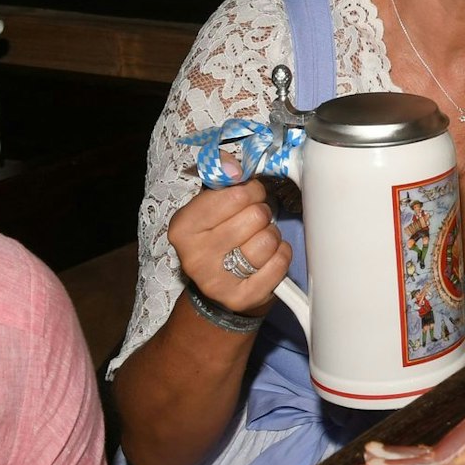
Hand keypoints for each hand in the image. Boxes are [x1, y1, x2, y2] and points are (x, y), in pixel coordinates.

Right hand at [168, 180, 288, 314]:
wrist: (216, 288)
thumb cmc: (216, 238)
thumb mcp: (209, 204)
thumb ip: (221, 177)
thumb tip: (234, 166)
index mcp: (183, 227)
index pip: (235, 196)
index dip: (252, 191)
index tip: (251, 195)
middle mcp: (194, 256)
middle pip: (255, 217)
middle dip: (262, 214)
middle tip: (256, 221)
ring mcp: (217, 281)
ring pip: (268, 240)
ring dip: (272, 235)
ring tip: (260, 239)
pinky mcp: (242, 298)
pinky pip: (279, 263)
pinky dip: (281, 255)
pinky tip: (270, 256)